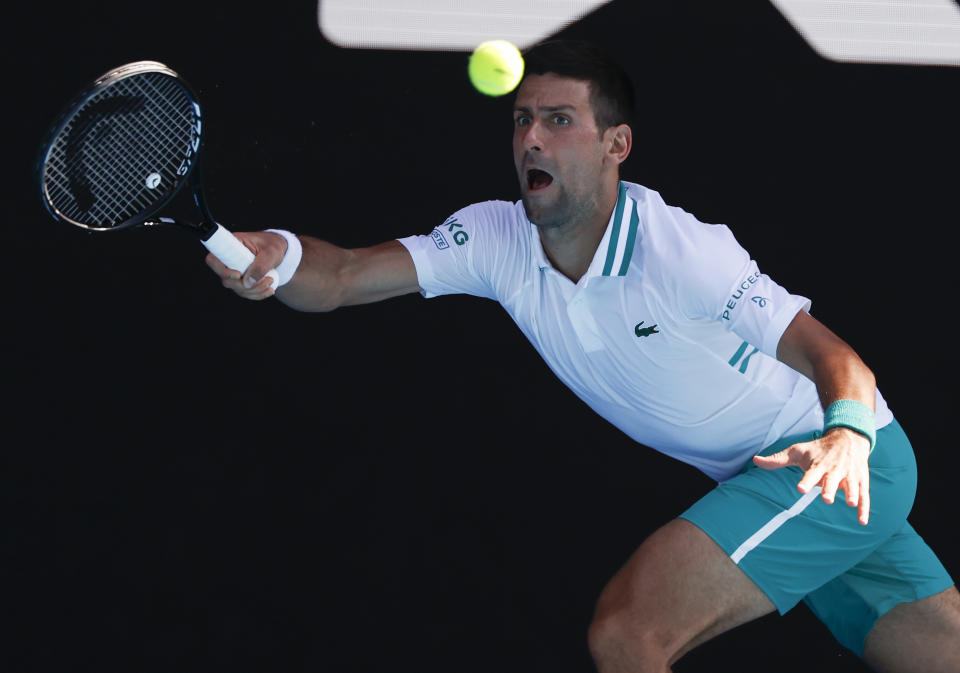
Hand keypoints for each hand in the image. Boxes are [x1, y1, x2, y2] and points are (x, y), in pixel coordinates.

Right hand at [205, 230, 286, 300]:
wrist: (278, 249)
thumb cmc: (273, 245)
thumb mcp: (271, 252)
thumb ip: (261, 265)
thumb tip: (248, 282)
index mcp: (231, 246)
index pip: (213, 260)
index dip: (222, 270)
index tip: (238, 275)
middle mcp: (228, 260)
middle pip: (226, 280)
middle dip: (246, 285)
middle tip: (267, 280)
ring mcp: (233, 271)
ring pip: (236, 288)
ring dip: (255, 290)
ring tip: (271, 281)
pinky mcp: (241, 280)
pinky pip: (244, 292)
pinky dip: (257, 294)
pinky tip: (269, 290)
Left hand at [752, 427, 871, 524]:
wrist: (848, 438)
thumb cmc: (817, 449)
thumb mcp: (797, 451)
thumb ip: (777, 460)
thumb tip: (755, 460)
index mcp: (818, 465)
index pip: (811, 473)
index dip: (806, 481)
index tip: (801, 489)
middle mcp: (834, 470)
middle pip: (832, 480)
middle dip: (830, 488)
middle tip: (827, 499)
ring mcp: (849, 475)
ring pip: (851, 486)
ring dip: (851, 494)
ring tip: (851, 504)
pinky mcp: (861, 481)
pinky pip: (864, 496)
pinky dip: (865, 508)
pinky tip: (862, 521)